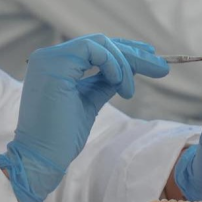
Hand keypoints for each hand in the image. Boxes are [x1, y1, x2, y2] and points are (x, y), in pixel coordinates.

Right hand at [0, 36, 168, 201]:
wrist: (41, 158)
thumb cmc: (61, 137)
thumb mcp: (88, 102)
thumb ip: (102, 83)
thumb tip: (126, 72)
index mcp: (55, 65)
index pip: (94, 49)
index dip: (124, 52)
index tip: (149, 60)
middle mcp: (48, 57)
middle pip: (100, 43)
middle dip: (133, 54)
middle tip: (160, 67)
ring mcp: (49, 59)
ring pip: (99, 44)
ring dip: (124, 63)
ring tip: (130, 90)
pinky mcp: (54, 64)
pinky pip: (92, 50)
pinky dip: (112, 64)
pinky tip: (120, 83)